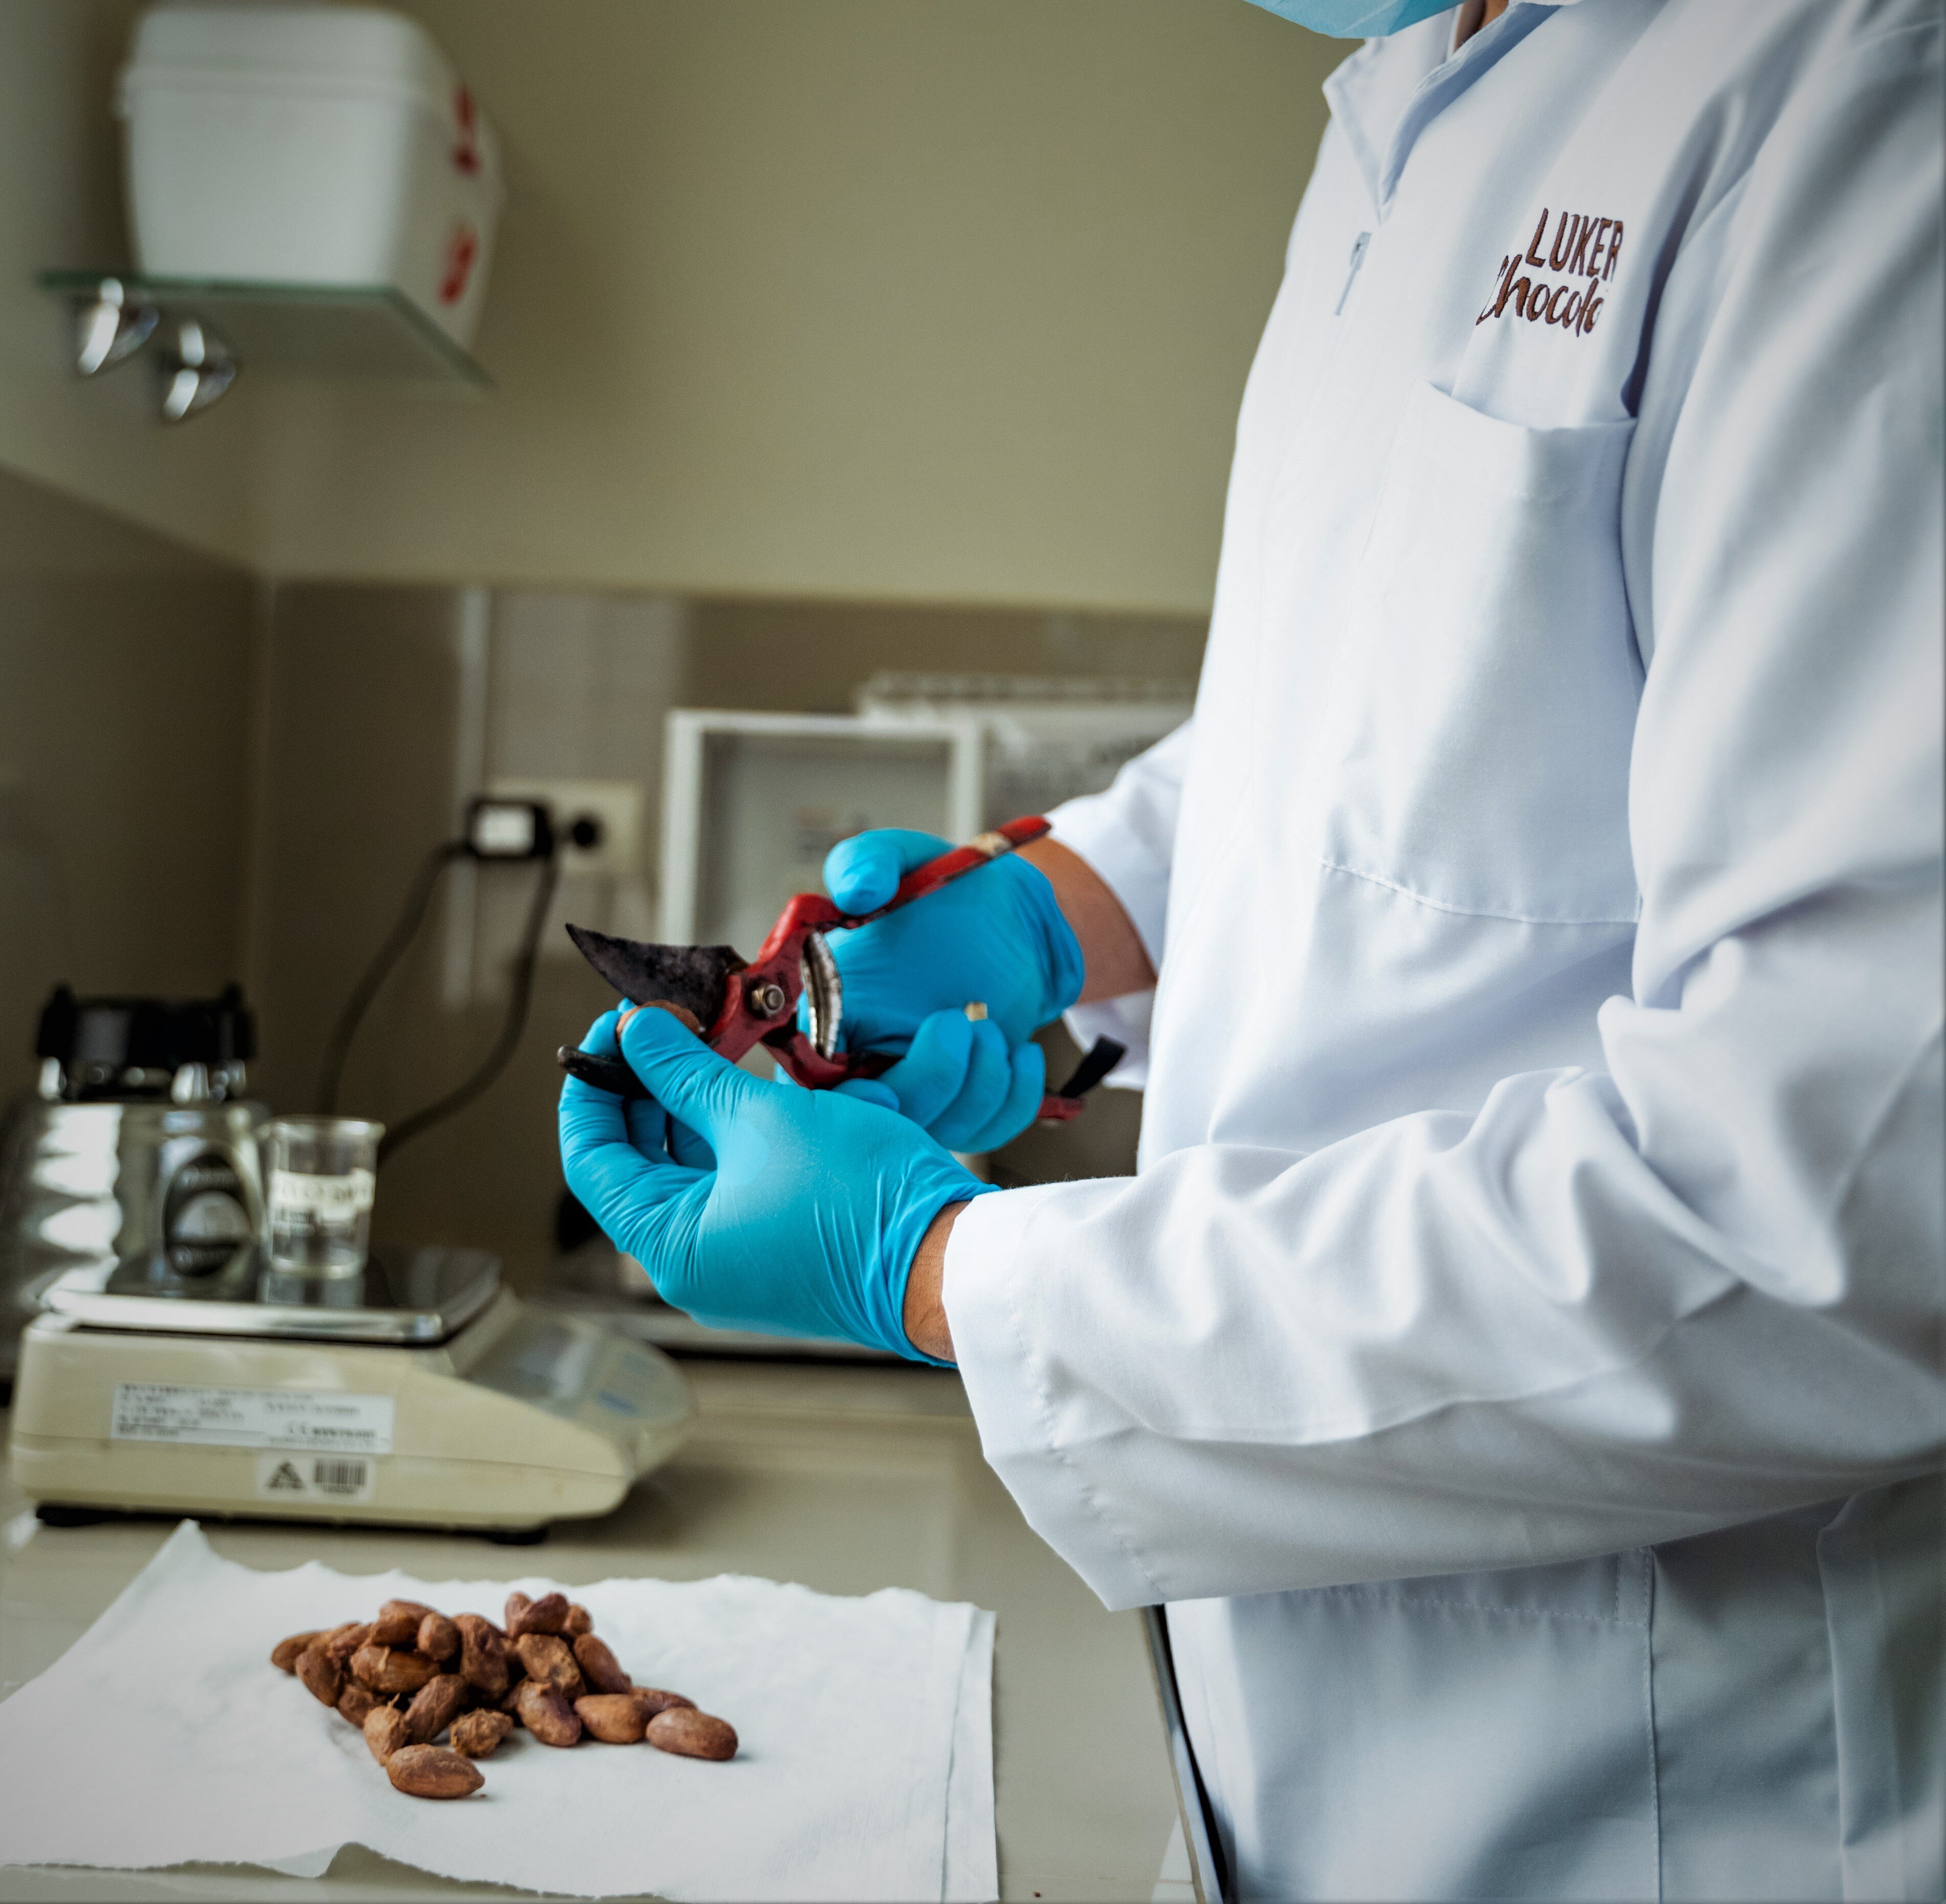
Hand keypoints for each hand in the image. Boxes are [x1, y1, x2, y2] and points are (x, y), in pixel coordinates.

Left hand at [559, 1005, 989, 1360]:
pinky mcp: (781, 1246)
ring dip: (701, 1102)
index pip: (591, 1159)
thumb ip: (686, 1072)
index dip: (593, 1084)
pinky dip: (743, 1130)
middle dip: (651, 1084)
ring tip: (717, 1039)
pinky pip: (740, 1178)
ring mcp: (739, 1259)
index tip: (614, 1027)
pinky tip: (763, 1084)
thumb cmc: (861, 1199)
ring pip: (695, 1165)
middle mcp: (695, 1264)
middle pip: (640, 1159)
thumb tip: (636, 1033)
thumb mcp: (762, 1117)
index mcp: (670, 1247)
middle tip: (667, 1021)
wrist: (951, 1259)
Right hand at [815, 829, 1084, 1148]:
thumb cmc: (943, 889)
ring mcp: (916, 1087)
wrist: (1010, 914)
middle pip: (876, 1120)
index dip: (840, 1105)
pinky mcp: (964, 1101)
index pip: (808, 1084)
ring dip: (976, 1086)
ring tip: (992, 1026)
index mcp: (825, 1012)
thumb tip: (851, 890)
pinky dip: (1012, 1099)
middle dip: (927, 1082)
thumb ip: (866, 862)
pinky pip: (984, 1130)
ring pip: (935, 1130)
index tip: (879, 1093)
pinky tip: (1021, 1050)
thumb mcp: (902, 858)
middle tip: (959, 1023)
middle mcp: (862, 1061)